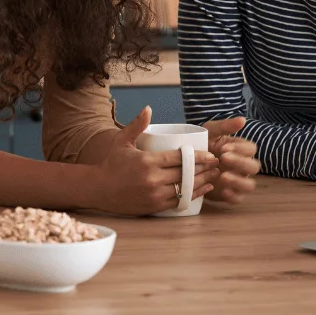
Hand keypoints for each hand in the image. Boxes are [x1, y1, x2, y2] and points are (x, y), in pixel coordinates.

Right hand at [93, 106, 218, 215]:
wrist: (98, 189)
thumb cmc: (111, 163)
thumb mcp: (122, 141)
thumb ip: (136, 125)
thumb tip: (148, 108)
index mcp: (147, 161)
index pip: (180, 158)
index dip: (199, 157)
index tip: (211, 155)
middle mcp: (153, 179)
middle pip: (186, 173)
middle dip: (205, 168)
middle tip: (217, 163)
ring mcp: (154, 194)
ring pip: (186, 188)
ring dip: (203, 182)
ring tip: (214, 176)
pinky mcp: (154, 206)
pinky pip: (179, 201)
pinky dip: (194, 195)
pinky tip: (203, 189)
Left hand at [203, 117, 260, 203]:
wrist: (184, 162)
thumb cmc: (200, 144)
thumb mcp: (209, 132)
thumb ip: (224, 127)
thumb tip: (243, 120)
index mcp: (240, 150)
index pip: (250, 149)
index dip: (240, 148)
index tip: (223, 148)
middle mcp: (242, 166)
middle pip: (254, 167)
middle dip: (240, 162)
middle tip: (222, 158)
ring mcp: (237, 181)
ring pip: (249, 185)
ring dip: (239, 181)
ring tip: (223, 176)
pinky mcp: (228, 195)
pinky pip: (237, 199)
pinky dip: (232, 196)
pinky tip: (222, 190)